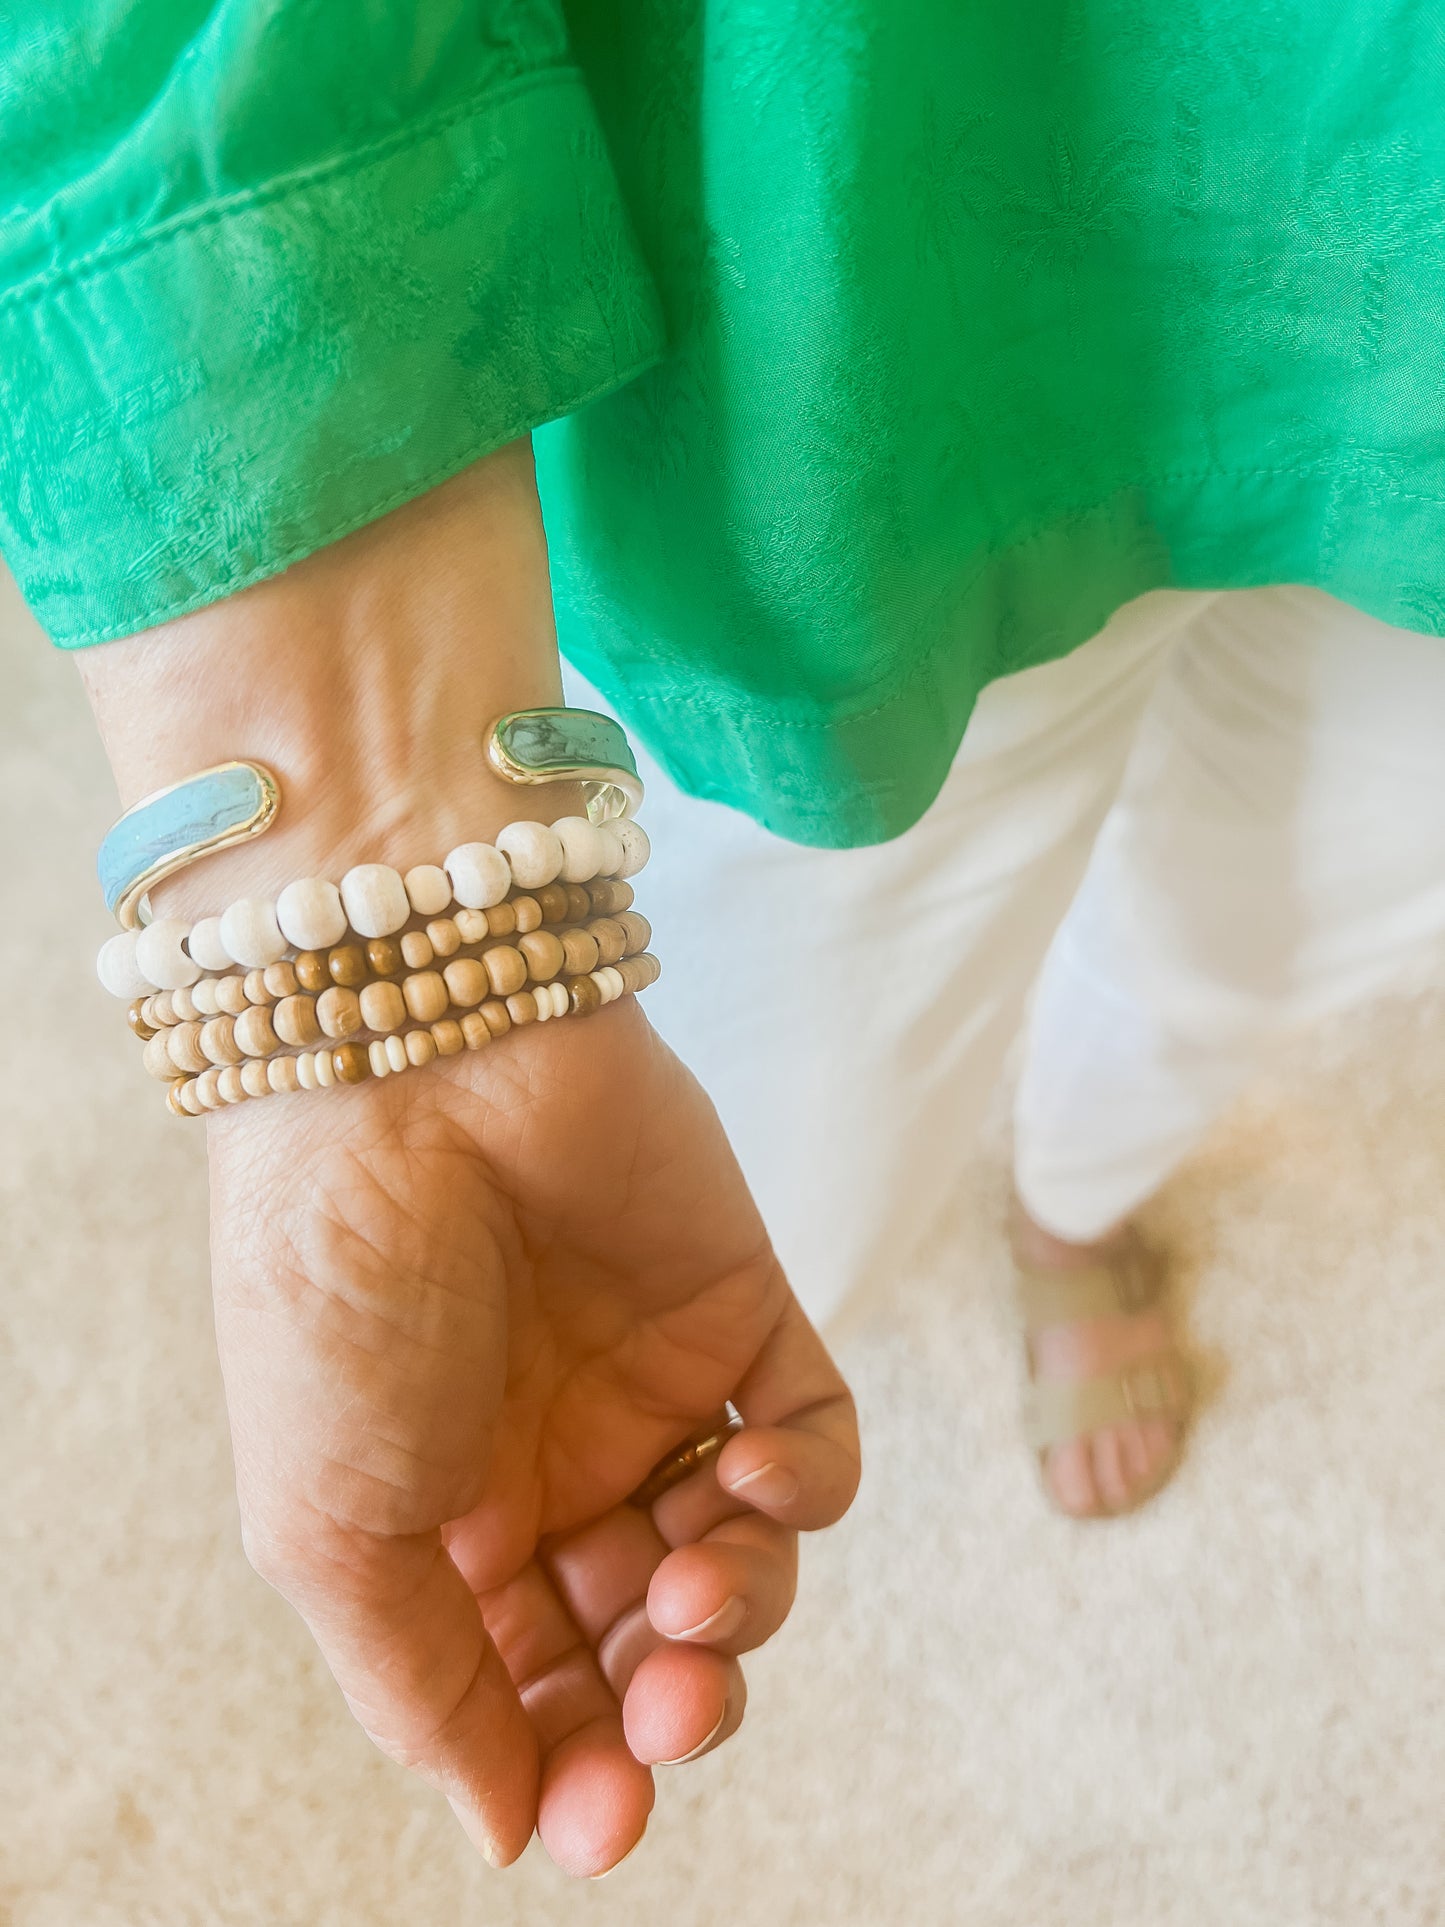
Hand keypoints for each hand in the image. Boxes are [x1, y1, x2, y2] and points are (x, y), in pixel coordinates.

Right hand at [79, 442, 858, 1871]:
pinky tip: (755, 1500)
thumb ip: (424, 1688)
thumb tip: (510, 1830)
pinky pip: (813, 1439)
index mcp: (445, 1518)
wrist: (406, 1076)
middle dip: (669, 1706)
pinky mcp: (743, 1307)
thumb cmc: (333, 1297)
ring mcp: (653, 1385)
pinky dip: (807, 1498)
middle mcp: (556, 1459)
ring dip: (741, 1617)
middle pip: (651, 1634)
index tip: (600, 1822)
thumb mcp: (328, 1527)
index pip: (536, 1679)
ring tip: (694, 1604)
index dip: (576, 1758)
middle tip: (666, 1720)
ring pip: (742, 1557)